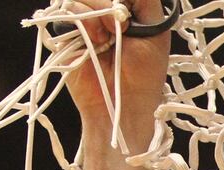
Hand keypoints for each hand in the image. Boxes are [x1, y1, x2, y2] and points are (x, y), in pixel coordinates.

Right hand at [62, 0, 170, 169]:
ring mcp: (84, 22)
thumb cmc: (144, 74)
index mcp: (125, 9)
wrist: (123, 105)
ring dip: (97, 10)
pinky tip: (96, 40)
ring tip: (108, 38)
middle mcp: (103, 12)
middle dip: (109, 3)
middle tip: (122, 25)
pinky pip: (67, 10)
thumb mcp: (156, 30)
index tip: (129, 15)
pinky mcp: (67, 34)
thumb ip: (145, 1)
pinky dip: (83, 19)